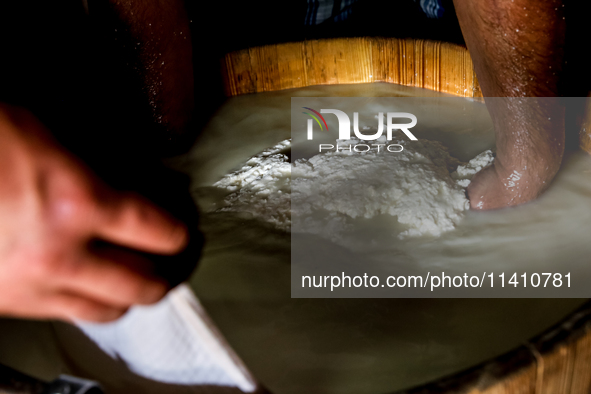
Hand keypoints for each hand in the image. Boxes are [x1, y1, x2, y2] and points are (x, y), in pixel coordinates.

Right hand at [0, 104, 187, 321]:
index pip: (158, 232)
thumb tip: (135, 183)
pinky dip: (84, 304)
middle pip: (141, 286)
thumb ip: (99, 165)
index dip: (178, 233)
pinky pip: (62, 314)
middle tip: (170, 265)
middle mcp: (59, 253)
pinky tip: (87, 285)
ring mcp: (29, 284)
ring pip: (104, 312)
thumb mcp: (48, 133)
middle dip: (164, 276)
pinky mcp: (3, 301)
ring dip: (127, 296)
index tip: (182, 233)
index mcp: (78, 202)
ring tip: (136, 281)